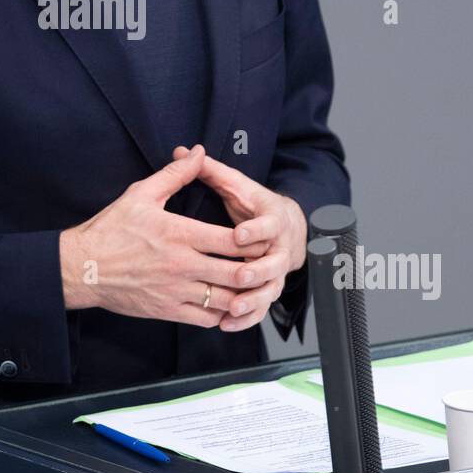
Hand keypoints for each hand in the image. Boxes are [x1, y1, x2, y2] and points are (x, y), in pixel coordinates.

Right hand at [60, 145, 252, 326]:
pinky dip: (222, 314)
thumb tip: (197, 152)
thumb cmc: (110, 229)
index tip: (262, 237)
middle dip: (255, 270)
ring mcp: (175, 291)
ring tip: (252, 286)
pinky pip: (205, 319)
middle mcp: (182, 264)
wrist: (82, 267)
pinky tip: (226, 304)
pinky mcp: (167, 311)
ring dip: (243, 294)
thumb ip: (175, 174)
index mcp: (180, 233)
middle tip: (266, 264)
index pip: (232, 240)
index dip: (254, 240)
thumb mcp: (142, 194)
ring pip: (225, 300)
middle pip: (235, 273)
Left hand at [172, 147, 306, 332]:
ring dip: (252, 300)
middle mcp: (278, 248)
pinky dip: (246, 318)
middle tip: (239, 276)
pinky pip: (259, 308)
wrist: (285, 227)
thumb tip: (186, 149)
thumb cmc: (253, 205)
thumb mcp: (236, 186)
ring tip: (232, 307)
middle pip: (272, 262)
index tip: (239, 234)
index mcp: (271, 219)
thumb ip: (212, 171)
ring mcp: (275, 272)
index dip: (254, 230)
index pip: (267, 225)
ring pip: (268, 290)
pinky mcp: (267, 289)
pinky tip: (227, 323)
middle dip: (256, 270)